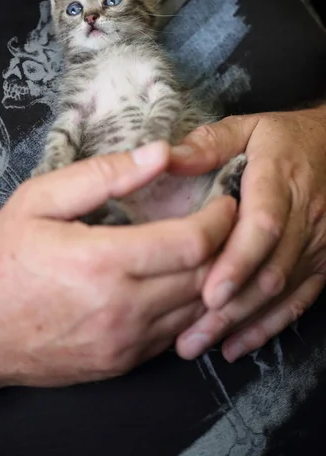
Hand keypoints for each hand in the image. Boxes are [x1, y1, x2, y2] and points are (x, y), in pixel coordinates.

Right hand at [0, 141, 235, 419]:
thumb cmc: (2, 259)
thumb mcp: (39, 200)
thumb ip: (104, 174)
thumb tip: (160, 153)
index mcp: (101, 262)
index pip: (191, 243)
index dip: (219, 219)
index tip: (225, 201)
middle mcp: (122, 310)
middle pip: (206, 278)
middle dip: (227, 245)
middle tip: (226, 219)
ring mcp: (125, 344)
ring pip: (199, 311)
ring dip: (215, 277)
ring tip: (211, 247)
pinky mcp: (124, 363)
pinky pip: (177, 334)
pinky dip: (190, 306)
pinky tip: (181, 282)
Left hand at [170, 106, 325, 361]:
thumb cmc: (281, 139)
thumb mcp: (244, 127)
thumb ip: (207, 144)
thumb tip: (162, 157)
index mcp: (279, 179)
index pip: (264, 225)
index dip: (238, 261)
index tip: (209, 293)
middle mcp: (304, 215)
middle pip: (269, 269)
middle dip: (229, 308)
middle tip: (187, 337)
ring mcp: (317, 242)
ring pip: (281, 292)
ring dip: (241, 323)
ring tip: (197, 345)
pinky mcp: (322, 261)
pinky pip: (299, 300)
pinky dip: (269, 326)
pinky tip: (236, 345)